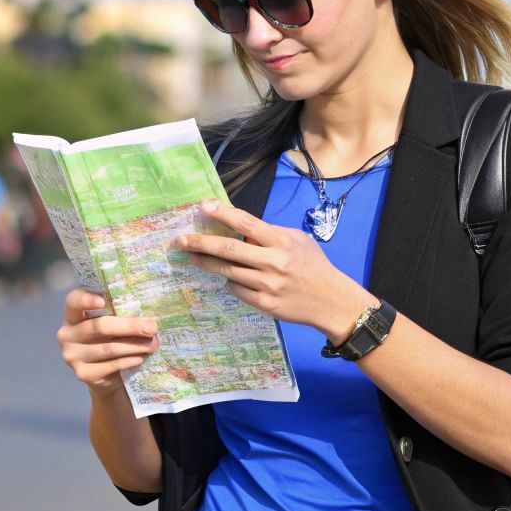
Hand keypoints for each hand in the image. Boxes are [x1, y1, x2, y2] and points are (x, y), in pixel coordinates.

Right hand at [56, 289, 158, 394]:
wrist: (105, 375)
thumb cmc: (109, 340)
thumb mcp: (111, 323)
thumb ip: (119, 315)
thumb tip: (148, 317)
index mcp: (72, 315)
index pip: (73, 301)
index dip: (87, 299)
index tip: (103, 301)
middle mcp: (67, 334)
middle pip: (99, 327)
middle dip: (129, 326)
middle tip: (151, 327)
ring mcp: (72, 356)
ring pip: (108, 348)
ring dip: (135, 345)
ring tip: (153, 344)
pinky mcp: (83, 373)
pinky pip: (111, 365)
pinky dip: (129, 360)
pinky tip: (141, 357)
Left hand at [175, 200, 376, 344]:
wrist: (331, 301)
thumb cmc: (313, 266)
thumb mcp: (298, 241)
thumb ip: (270, 234)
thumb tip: (240, 229)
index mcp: (282, 241)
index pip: (247, 222)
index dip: (223, 213)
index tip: (202, 206)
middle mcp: (273, 262)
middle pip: (229, 249)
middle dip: (200, 243)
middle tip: (179, 240)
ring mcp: (267, 285)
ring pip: (228, 271)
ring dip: (206, 263)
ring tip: (190, 256)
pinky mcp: (264, 304)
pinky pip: (237, 289)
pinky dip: (231, 282)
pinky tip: (230, 277)